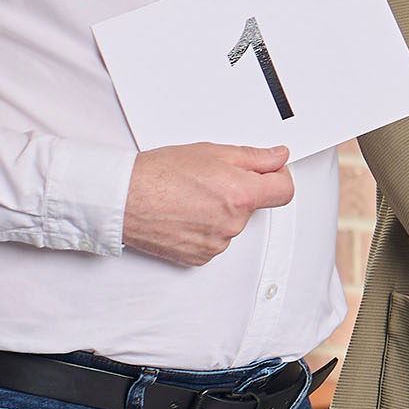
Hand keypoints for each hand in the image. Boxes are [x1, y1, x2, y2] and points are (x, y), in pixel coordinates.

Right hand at [122, 144, 295, 266]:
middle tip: (211, 179)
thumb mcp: (212, 152)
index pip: (284, 191)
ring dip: (220, 211)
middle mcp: (233, 223)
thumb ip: (254, 157)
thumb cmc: (159, 173)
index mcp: (241, 195)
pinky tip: (184, 214)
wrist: (124, 198)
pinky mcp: (200, 257)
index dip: (278, 177)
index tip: (268, 171)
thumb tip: (278, 157)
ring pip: (232, 224)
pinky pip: (214, 240)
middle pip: (254, 206)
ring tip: (191, 196)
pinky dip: (205, 229)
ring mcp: (217, 243)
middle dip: (240, 192)